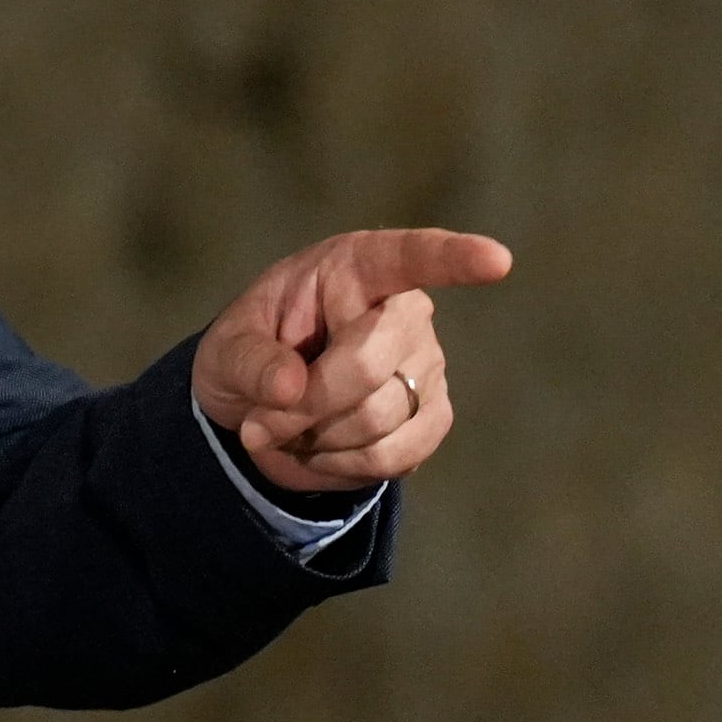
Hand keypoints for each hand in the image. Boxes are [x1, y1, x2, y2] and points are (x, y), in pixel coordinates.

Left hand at [191, 227, 514, 494]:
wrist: (264, 406)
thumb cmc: (251, 351)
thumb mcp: (224, 348)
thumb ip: (249, 362)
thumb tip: (290, 387)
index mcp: (356, 267)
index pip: (412, 256)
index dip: (455, 259)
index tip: (496, 261)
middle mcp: (405, 312)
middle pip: (369, 364)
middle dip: (306, 402)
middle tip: (258, 422)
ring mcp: (428, 365)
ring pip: (378, 419)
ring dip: (315, 437)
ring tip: (286, 427)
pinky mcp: (433, 418)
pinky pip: (393, 456)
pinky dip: (342, 464)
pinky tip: (319, 448)